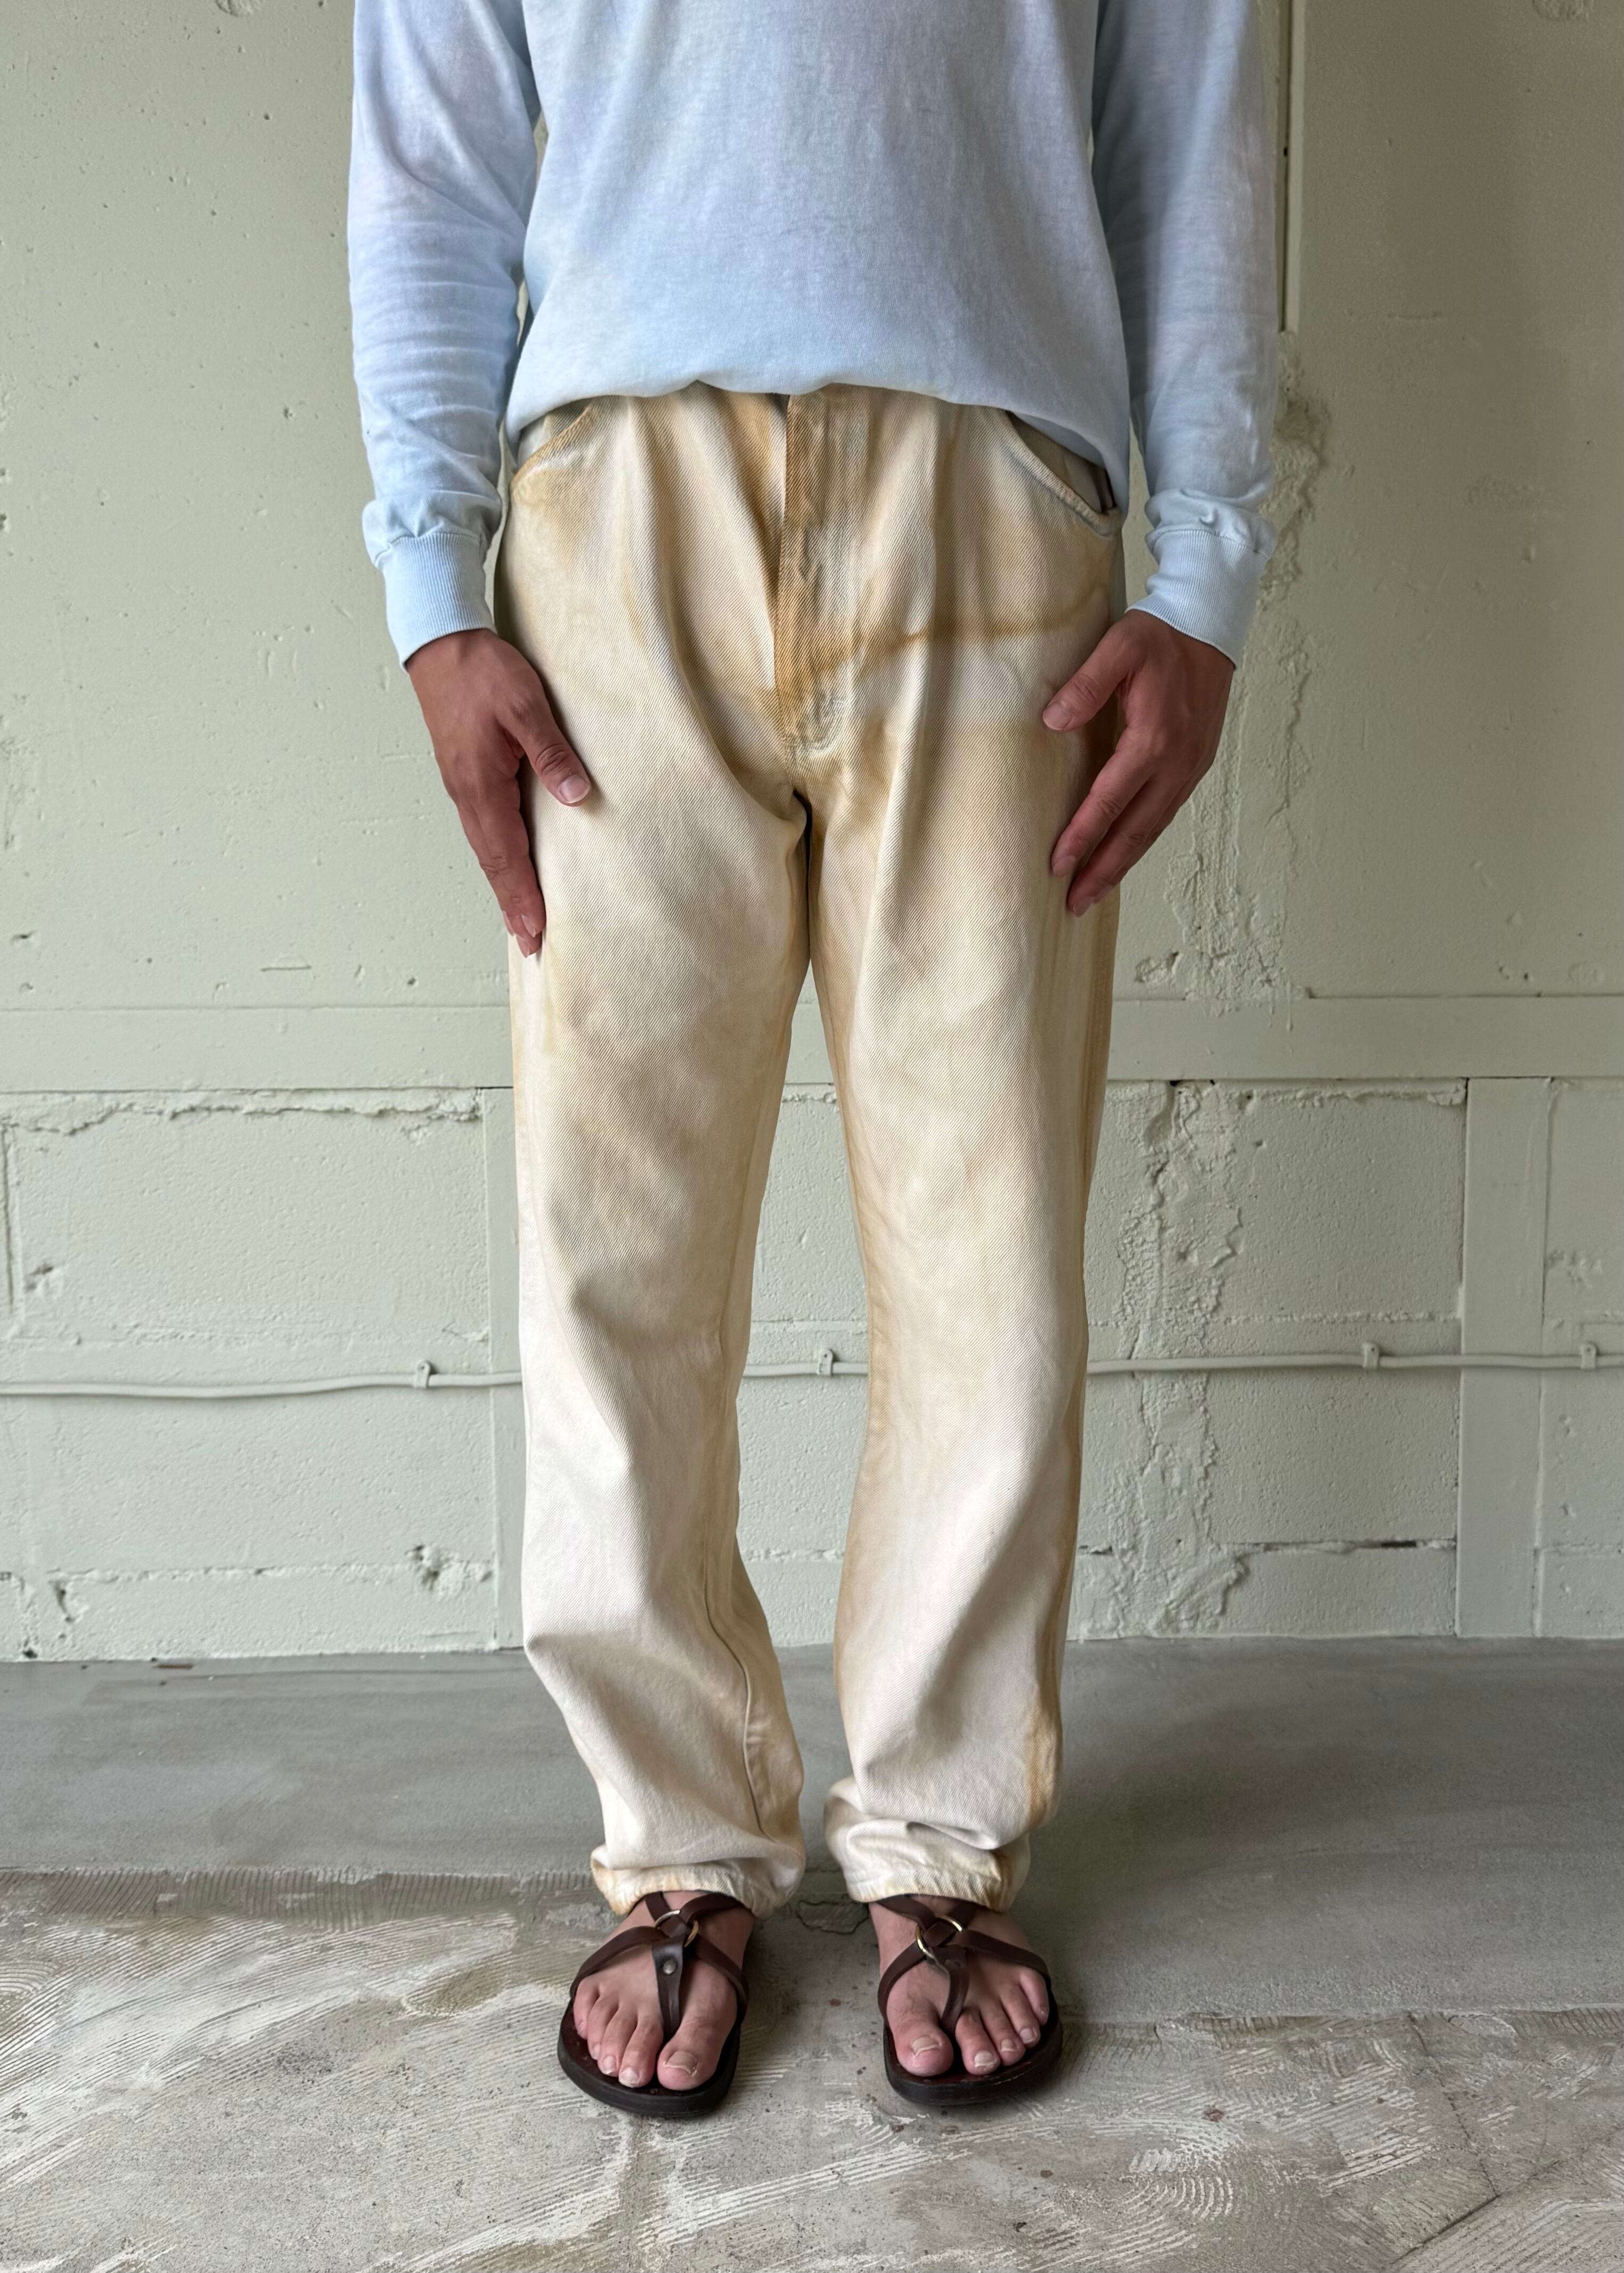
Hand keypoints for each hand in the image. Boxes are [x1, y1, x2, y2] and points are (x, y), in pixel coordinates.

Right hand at [404, 628, 591, 954]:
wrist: (440, 641)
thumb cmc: (482, 671)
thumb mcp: (526, 706)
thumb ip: (551, 753)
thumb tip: (578, 797)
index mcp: (481, 784)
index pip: (506, 854)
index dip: (522, 896)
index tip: (535, 932)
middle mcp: (467, 794)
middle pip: (493, 862)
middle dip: (512, 904)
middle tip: (531, 945)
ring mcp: (462, 786)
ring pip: (486, 848)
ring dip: (504, 885)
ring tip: (521, 918)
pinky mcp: (464, 775)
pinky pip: (483, 829)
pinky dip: (497, 857)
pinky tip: (509, 866)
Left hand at [1042, 612, 1234, 914]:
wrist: (1211, 624)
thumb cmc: (1161, 634)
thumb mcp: (1119, 645)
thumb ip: (1086, 683)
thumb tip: (1053, 721)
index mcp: (1154, 739)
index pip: (1110, 799)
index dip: (1083, 835)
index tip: (1057, 864)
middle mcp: (1176, 763)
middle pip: (1136, 831)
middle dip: (1103, 870)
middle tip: (1074, 904)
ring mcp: (1189, 768)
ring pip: (1153, 829)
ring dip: (1122, 864)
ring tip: (1092, 893)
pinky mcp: (1194, 766)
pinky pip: (1164, 815)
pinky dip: (1141, 842)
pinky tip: (1122, 855)